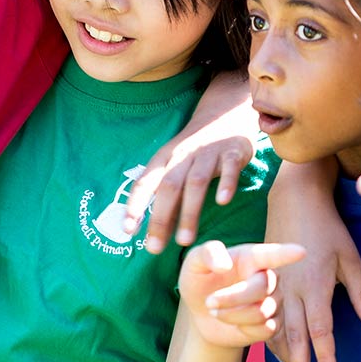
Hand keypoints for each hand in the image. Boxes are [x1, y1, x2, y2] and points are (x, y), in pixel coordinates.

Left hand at [124, 71, 259, 253]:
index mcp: (164, 159)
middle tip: (154, 248)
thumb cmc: (195, 150)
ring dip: (189, 212)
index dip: (134, 206)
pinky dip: (226, 183)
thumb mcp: (175, 166)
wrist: (226, 113)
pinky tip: (223, 201)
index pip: (144, 183)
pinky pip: (229, 168)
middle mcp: (183, 155)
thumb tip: (151, 233)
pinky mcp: (233, 151)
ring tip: (185, 240)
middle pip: (168, 187)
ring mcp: (208, 153)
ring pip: (195, 182)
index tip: (127, 231)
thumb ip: (165, 197)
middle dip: (159, 218)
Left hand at [179, 241, 305, 347]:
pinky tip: (230, 320)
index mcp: (252, 257)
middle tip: (209, 302)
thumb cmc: (201, 279)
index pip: (271, 254)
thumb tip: (225, 265)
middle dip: (233, 297)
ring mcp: (273, 302)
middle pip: (262, 287)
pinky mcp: (272, 325)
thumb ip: (208, 254)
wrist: (201, 313)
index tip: (301, 252)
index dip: (286, 254)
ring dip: (232, 313)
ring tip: (214, 310)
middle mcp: (268, 277)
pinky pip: (265, 329)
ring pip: (262, 311)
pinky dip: (241, 327)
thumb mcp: (195, 262)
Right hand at [265, 162, 360, 361]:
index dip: (325, 357)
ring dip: (284, 357)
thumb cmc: (328, 228)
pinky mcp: (266, 281)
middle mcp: (291, 291)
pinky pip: (265, 315)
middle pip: (294, 338)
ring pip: (276, 330)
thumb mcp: (351, 258)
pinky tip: (275, 351)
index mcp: (315, 286)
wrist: (294, 200)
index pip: (320, 331)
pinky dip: (270, 336)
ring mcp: (275, 287)